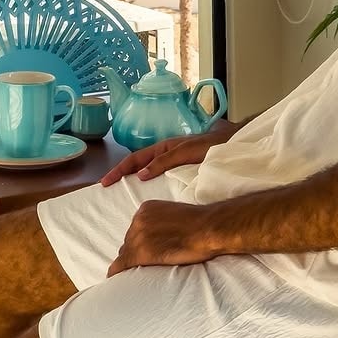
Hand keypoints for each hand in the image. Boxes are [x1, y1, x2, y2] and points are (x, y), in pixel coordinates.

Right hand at [100, 130, 229, 186]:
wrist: (232, 144)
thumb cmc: (210, 146)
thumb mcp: (186, 152)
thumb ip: (164, 161)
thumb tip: (140, 175)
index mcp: (163, 147)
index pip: (134, 158)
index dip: (119, 170)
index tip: (105, 182)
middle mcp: (164, 153)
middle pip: (137, 163)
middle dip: (120, 173)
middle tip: (106, 187)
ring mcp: (171, 161)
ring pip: (146, 169)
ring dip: (131, 177)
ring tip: (121, 192)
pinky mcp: (180, 170)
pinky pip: (158, 175)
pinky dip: (147, 181)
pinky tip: (146, 193)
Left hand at [108, 199, 212, 274]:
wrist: (207, 229)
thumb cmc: (199, 225)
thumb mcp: (174, 216)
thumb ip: (162, 224)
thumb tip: (159, 239)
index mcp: (145, 209)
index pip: (135, 230)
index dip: (141, 243)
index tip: (149, 251)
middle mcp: (137, 220)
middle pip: (129, 242)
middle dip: (136, 253)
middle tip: (147, 265)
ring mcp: (138, 236)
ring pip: (126, 254)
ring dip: (132, 264)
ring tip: (138, 275)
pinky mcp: (141, 252)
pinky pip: (121, 265)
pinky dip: (118, 272)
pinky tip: (116, 280)